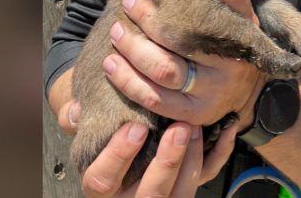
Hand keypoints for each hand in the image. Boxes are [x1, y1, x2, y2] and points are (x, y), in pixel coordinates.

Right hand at [78, 121, 239, 196]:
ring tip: (198, 127)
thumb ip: (75, 119)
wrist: (130, 139)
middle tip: (180, 128)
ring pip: (181, 193)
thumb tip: (74, 112)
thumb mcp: (87, 126)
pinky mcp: (185, 188)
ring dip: (193, 160)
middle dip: (167, 162)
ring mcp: (161, 197)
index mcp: (101, 185)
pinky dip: (220, 155)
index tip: (136, 127)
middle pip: (150, 194)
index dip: (118, 156)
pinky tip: (226, 130)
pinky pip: (207, 178)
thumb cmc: (104, 128)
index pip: (102, 180)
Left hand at [103, 0, 265, 128]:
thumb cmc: (227, 44)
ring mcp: (215, 92)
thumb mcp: (232, 16)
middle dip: (148, 17)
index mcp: (247, 30)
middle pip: (185, 36)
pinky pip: (155, 99)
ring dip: (132, 48)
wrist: (246, 92)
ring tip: (116, 31)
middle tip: (130, 1)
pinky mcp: (196, 114)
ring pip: (164, 69)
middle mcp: (234, 62)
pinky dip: (128, 80)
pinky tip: (112, 63)